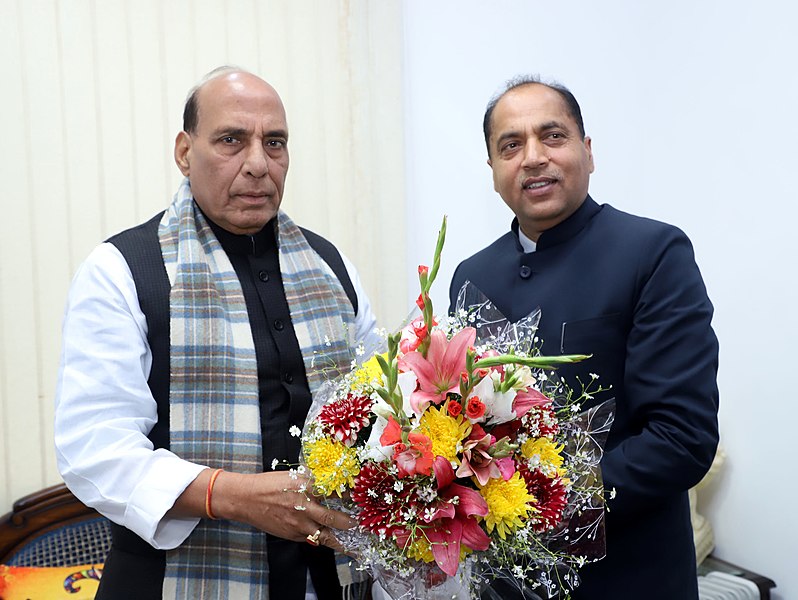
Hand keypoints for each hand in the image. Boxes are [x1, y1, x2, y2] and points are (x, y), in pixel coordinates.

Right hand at [212, 470, 355, 550]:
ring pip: (324, 535)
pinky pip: (311, 539)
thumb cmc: (269, 484)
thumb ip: (311, 480)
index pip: (332, 491)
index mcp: (305, 486)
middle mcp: (303, 506)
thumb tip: (329, 481)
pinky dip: (321, 539)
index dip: (346, 495)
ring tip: (351, 542)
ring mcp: (298, 523)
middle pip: (332, 517)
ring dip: (339, 540)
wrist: (247, 499)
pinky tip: (328, 538)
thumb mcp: (293, 476)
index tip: (355, 496)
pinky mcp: (292, 534)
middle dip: (347, 522)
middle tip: (356, 522)